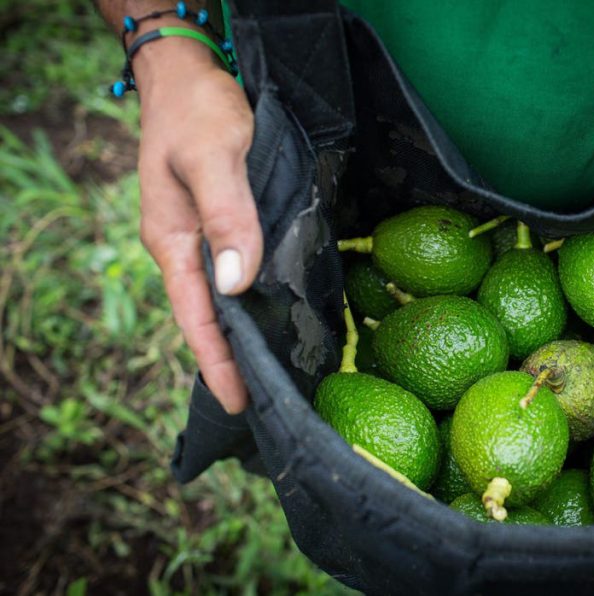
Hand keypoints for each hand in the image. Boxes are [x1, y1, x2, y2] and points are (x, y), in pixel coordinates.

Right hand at [134, 28, 260, 413]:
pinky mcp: (223, 224)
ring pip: (224, 299)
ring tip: (281, 375)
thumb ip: (228, 216)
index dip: (218, 363)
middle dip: (234, 363)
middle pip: (209, 318)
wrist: (188, 75)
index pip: (197, 317)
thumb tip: (236, 282)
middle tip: (271, 406)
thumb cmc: (199, 111)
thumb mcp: (216, 157)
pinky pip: (237, 274)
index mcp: (174, 242)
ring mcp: (202, 238)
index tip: (239, 405)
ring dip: (247, 336)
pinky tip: (281, 315)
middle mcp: (185, 248)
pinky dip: (256, 301)